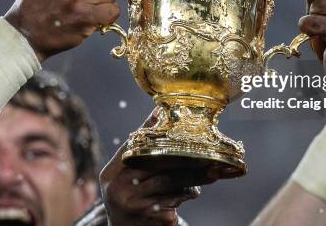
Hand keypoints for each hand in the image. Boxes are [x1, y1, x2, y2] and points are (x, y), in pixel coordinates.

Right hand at [99, 112, 216, 225]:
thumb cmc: (129, 194)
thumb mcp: (126, 171)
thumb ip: (141, 144)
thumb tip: (159, 110)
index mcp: (112, 173)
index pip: (138, 150)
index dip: (160, 137)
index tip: (182, 129)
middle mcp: (120, 190)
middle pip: (159, 166)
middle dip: (185, 157)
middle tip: (207, 151)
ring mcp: (136, 207)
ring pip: (171, 184)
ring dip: (194, 176)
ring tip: (212, 170)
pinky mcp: (154, 221)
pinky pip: (177, 202)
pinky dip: (187, 194)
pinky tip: (194, 190)